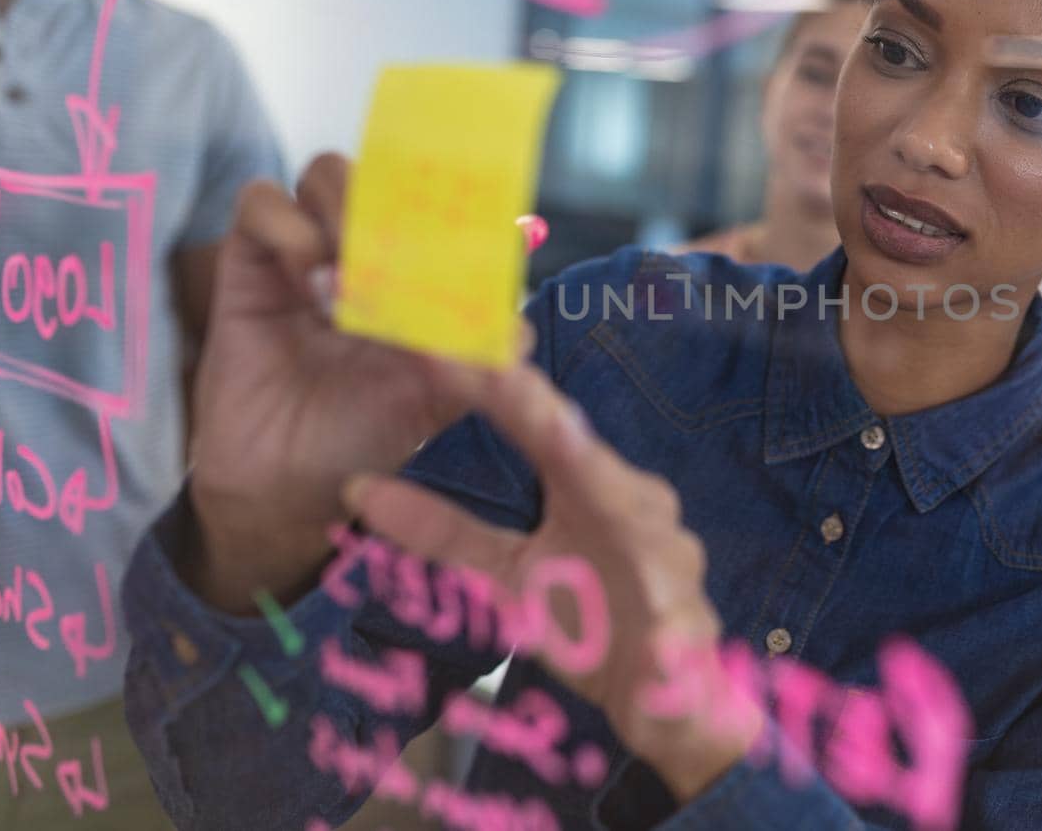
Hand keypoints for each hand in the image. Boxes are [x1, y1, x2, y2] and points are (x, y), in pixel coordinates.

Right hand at [186, 155, 478, 608]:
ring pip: (327, 173)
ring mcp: (305, 252)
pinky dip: (291, 230)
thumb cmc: (367, 438)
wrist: (288, 489)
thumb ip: (478, 358)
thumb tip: (517, 332)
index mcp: (416, 271)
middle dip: (400, 207)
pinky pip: (260, 203)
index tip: (472, 226)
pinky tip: (311, 284)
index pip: (438, 200)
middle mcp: (365, 252)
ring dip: (349, 212)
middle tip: (402, 262)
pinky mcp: (248, 265)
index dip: (455, 201)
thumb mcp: (440, 397)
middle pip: (385, 172)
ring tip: (355, 278)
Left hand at [344, 359, 762, 802]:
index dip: (494, 385)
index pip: (538, 424)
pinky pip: (674, 625)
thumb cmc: (591, 617)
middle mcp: (633, 507)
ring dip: (612, 493)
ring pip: (637, 520)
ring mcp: (667, 564)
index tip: (445, 345)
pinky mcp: (686, 630)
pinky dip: (667, 623)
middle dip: (548, 417)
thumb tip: (355, 490)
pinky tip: (661, 627)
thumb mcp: (504, 574)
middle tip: (504, 380)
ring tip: (575, 451)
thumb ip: (443, 531)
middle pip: (588, 455)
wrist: (667, 697)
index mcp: (589, 485)